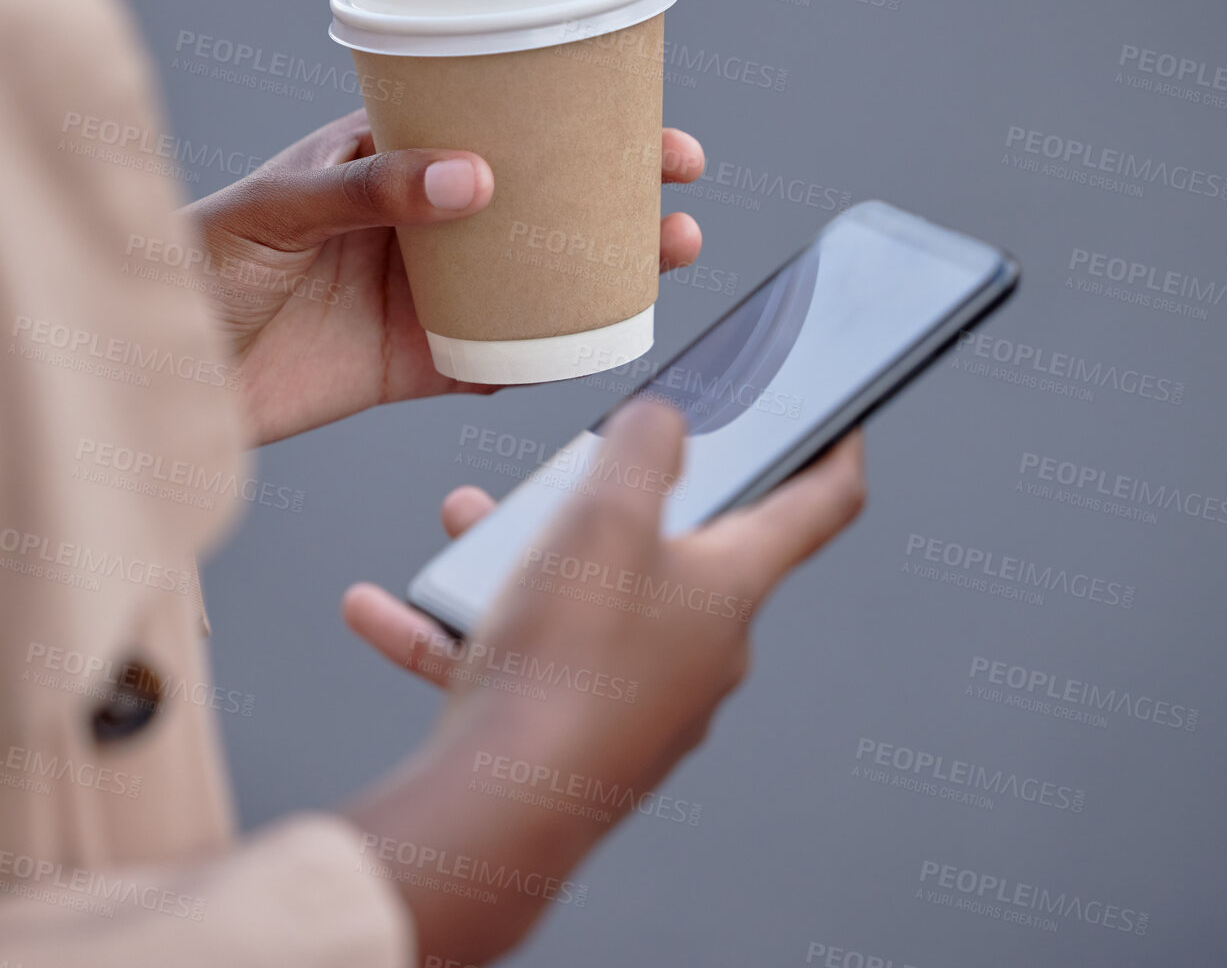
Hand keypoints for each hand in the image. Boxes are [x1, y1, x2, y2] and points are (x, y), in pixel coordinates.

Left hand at [180, 109, 706, 445]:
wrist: (158, 370)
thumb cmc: (195, 260)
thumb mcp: (275, 206)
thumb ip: (367, 190)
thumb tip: (473, 180)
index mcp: (390, 159)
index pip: (497, 123)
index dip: (575, 119)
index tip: (646, 122)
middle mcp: (421, 223)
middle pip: (539, 202)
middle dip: (617, 194)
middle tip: (676, 191)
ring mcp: (426, 295)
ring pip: (536, 280)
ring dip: (605, 271)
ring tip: (665, 259)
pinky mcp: (416, 365)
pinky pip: (500, 359)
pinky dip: (545, 355)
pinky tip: (593, 343)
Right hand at [338, 402, 865, 964]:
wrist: (502, 810)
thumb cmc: (568, 664)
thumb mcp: (606, 514)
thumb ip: (643, 446)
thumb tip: (666, 421)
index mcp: (733, 585)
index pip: (818, 504)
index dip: (830, 446)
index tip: (833, 415)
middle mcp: (699, 643)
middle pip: (674, 544)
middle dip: (610, 494)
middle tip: (572, 468)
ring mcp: (637, 693)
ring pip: (585, 597)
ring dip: (521, 555)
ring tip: (465, 527)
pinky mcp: (576, 729)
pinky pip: (523, 660)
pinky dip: (464, 630)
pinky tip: (392, 610)